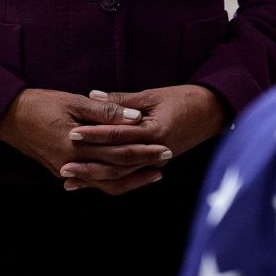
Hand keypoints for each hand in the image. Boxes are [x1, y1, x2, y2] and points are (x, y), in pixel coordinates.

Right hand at [0, 88, 170, 194]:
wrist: (8, 118)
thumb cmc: (41, 104)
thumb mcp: (74, 101)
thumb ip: (105, 111)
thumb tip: (135, 118)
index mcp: (77, 146)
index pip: (118, 152)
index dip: (143, 150)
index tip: (165, 146)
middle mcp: (73, 164)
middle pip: (116, 171)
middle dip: (142, 166)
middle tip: (166, 159)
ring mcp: (66, 171)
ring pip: (105, 183)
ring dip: (130, 180)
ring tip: (152, 173)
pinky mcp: (62, 172)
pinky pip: (92, 182)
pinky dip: (111, 181)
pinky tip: (124, 177)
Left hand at [65, 85, 226, 192]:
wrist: (213, 112)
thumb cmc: (184, 99)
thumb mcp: (152, 95)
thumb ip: (122, 100)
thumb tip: (93, 96)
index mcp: (155, 131)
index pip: (119, 135)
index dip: (95, 134)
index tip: (71, 133)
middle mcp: (155, 151)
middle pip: (117, 163)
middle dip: (89, 165)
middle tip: (63, 167)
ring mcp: (156, 161)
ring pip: (121, 175)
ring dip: (95, 178)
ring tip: (70, 180)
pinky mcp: (155, 164)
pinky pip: (129, 175)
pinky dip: (109, 178)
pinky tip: (90, 180)